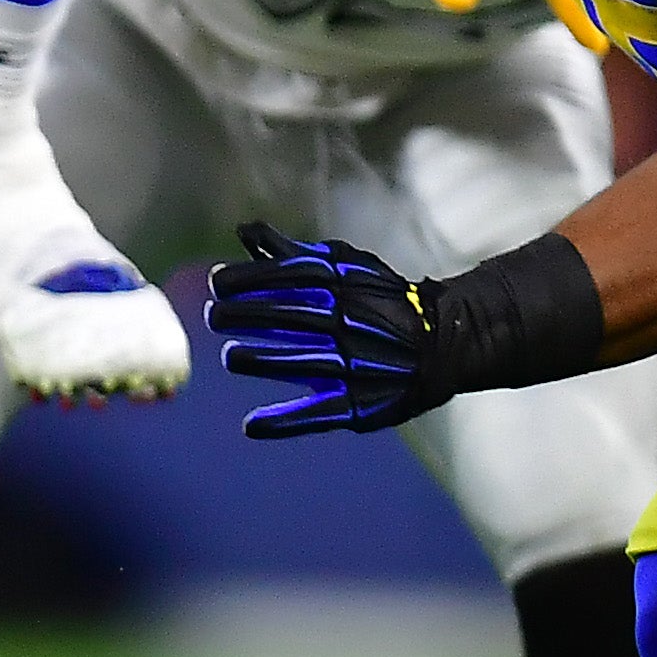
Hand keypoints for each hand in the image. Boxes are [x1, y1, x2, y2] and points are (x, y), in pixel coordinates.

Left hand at [204, 224, 443, 435]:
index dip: (249, 280)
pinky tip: (251, 425)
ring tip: (231, 356)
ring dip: (262, 360)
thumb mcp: (342, 266)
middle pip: (291, 317)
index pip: (290, 278)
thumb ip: (291, 254)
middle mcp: (351, 322)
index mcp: (346, 287)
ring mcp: (357, 364)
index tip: (216, 283)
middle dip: (247, 316)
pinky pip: (321, 412)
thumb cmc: (378, 298)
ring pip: (304, 361)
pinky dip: (285, 421)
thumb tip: (243, 231)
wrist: (442, 339)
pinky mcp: (362, 403)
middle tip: (214, 316)